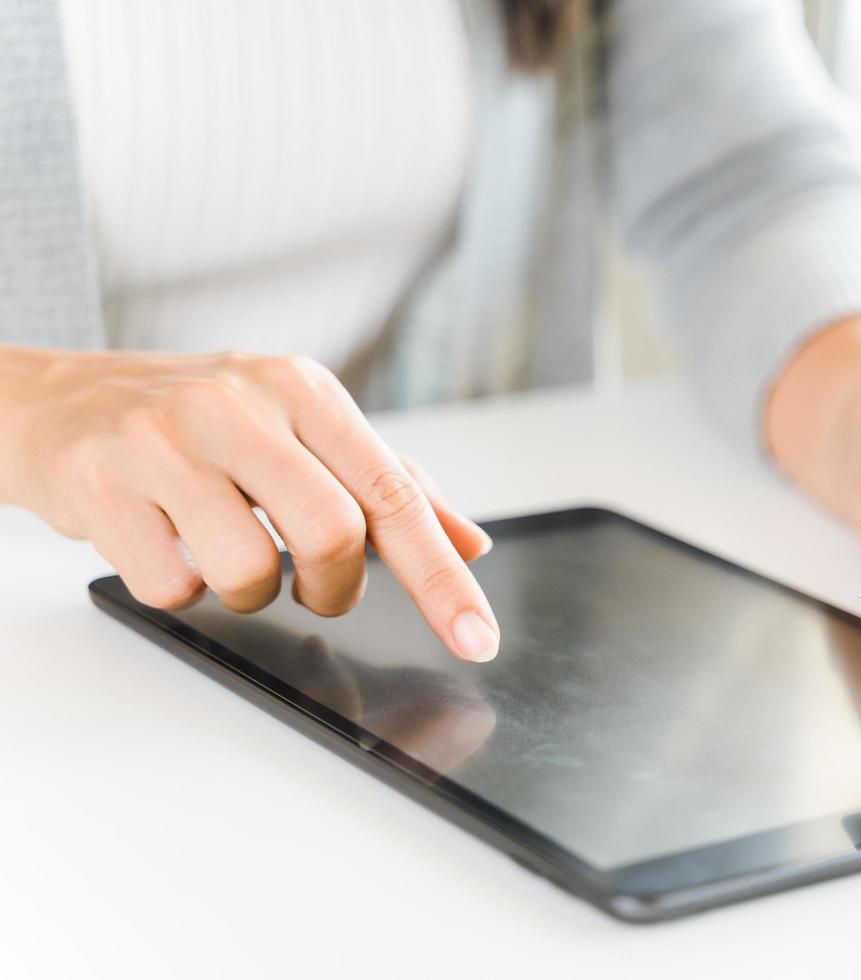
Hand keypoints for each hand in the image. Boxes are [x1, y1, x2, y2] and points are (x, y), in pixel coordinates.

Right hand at [0, 347, 499, 660]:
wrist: (60, 401)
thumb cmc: (201, 423)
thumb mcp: (301, 431)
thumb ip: (386, 486)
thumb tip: (470, 544)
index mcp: (305, 390)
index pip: (395, 494)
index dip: (443, 579)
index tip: (477, 639)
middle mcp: (239, 404)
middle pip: (332, 535)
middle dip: (336, 590)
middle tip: (317, 590)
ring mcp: (163, 442)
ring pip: (250, 573)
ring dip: (252, 595)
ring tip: (228, 555)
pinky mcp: (100, 485)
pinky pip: (173, 587)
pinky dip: (183, 589)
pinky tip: (167, 545)